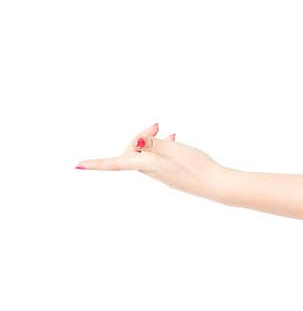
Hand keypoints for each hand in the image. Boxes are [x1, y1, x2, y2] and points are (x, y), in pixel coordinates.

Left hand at [75, 122, 228, 199]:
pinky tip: (175, 140)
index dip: (96, 164)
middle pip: (132, 152)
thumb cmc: (195, 166)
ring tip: (168, 132)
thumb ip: (154, 143)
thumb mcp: (172, 149)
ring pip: (147, 154)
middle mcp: (150, 171)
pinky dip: (163, 147)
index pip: (114, 163)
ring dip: (153, 141)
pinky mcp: (172, 175)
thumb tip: (138, 140)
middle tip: (158, 125)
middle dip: (140, 136)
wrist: (215, 184)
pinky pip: (159, 159)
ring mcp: (161, 174)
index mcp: (146, 164)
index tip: (78, 166)